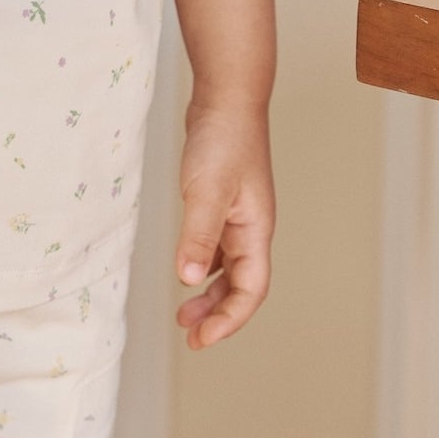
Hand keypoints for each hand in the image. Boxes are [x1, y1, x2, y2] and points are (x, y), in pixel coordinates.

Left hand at [172, 101, 274, 349]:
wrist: (227, 97)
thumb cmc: (224, 139)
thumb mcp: (206, 191)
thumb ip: (197, 236)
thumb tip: (187, 280)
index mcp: (255, 231)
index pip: (250, 290)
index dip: (229, 319)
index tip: (201, 339)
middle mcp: (251, 228)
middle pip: (242, 285)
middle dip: (218, 314)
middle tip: (190, 336)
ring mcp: (239, 216)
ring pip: (229, 268)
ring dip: (209, 294)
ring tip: (183, 313)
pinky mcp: (223, 203)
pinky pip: (217, 248)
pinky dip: (203, 266)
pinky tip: (187, 269)